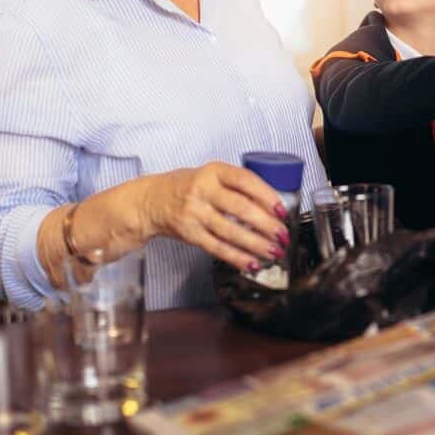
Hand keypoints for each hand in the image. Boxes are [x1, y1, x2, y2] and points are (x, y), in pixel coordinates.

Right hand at [147, 162, 289, 272]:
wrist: (152, 201)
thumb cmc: (188, 186)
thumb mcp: (211, 175)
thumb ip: (237, 186)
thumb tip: (272, 208)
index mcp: (213, 171)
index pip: (245, 180)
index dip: (266, 195)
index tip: (282, 210)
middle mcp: (203, 190)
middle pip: (240, 208)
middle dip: (266, 225)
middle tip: (283, 235)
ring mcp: (194, 212)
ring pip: (230, 231)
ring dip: (255, 244)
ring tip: (273, 252)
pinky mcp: (189, 233)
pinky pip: (217, 248)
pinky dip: (236, 257)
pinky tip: (251, 263)